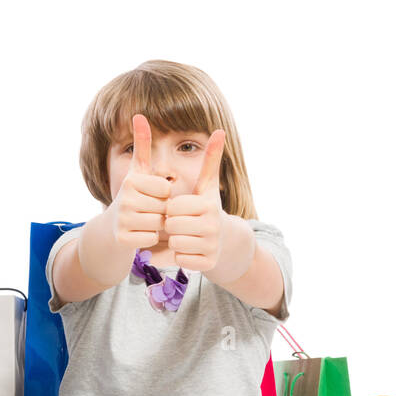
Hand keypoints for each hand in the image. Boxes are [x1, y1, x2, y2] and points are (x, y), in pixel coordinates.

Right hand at [111, 114, 171, 250]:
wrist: (113, 224)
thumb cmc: (134, 194)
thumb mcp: (138, 169)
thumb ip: (142, 144)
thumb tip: (138, 115)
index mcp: (131, 180)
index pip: (166, 189)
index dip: (164, 194)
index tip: (152, 194)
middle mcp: (124, 199)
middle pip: (163, 207)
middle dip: (161, 210)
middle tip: (149, 210)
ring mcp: (122, 220)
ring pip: (158, 224)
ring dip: (157, 225)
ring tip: (145, 220)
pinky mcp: (122, 239)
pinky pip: (151, 238)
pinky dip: (150, 237)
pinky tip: (141, 232)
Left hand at [162, 131, 228, 271]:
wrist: (225, 239)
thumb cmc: (207, 208)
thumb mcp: (208, 185)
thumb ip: (210, 160)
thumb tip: (219, 131)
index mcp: (208, 205)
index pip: (171, 207)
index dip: (172, 209)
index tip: (181, 209)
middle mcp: (212, 226)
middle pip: (171, 226)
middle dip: (171, 225)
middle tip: (181, 223)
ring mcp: (211, 246)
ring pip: (174, 243)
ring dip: (175, 240)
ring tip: (186, 235)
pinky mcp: (207, 264)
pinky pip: (179, 259)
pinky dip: (180, 255)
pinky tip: (190, 249)